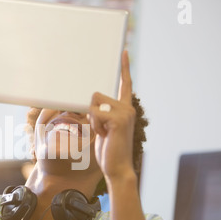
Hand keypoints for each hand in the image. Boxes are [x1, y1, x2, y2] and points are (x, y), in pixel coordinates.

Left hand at [89, 50, 135, 181]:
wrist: (118, 168)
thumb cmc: (109, 150)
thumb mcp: (104, 128)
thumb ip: (102, 114)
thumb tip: (92, 104)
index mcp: (125, 108)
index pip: (125, 84)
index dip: (124, 68)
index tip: (124, 51)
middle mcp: (127, 107)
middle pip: (96, 96)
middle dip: (92, 114)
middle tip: (103, 131)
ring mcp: (125, 113)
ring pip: (94, 105)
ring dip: (93, 121)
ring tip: (105, 134)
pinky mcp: (119, 119)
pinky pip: (95, 114)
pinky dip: (95, 126)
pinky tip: (106, 136)